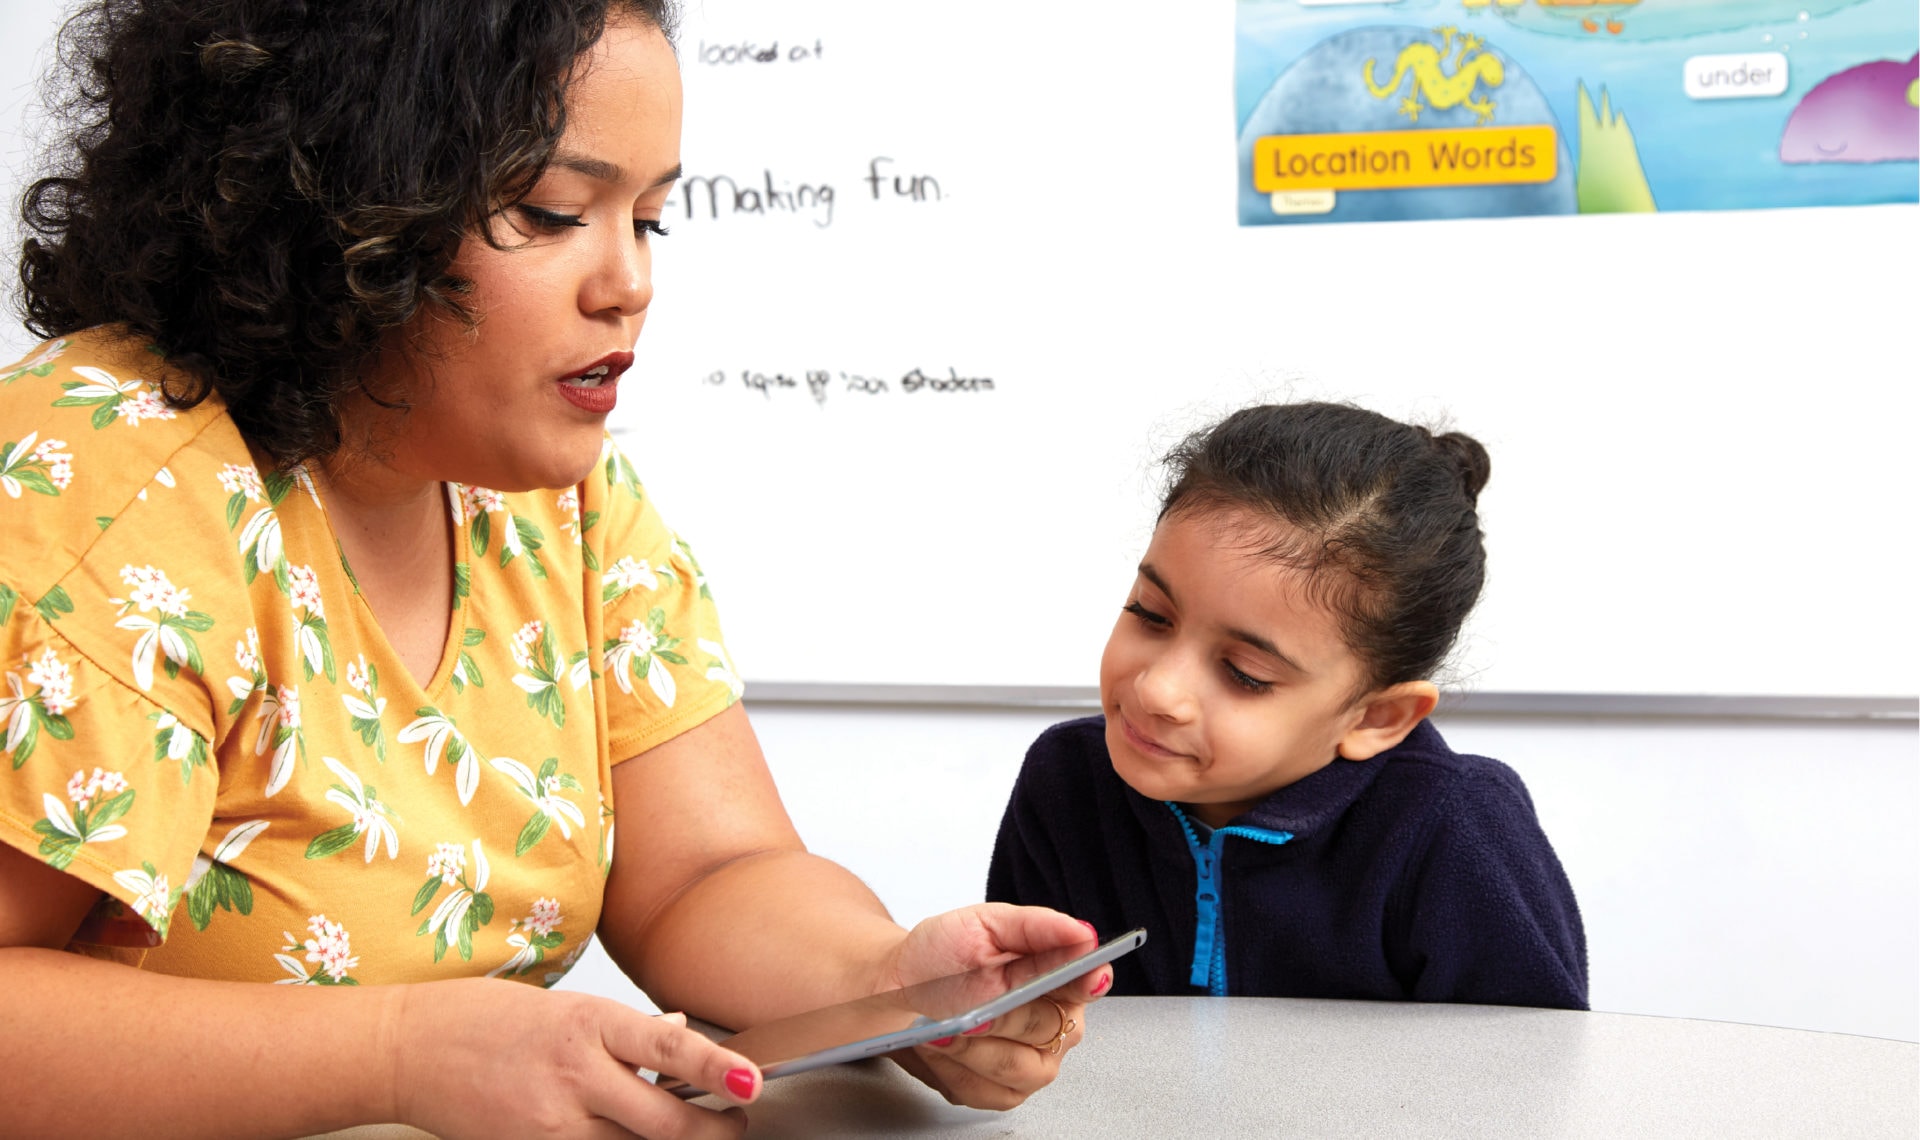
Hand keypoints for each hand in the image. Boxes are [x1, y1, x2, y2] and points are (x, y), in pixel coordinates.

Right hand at [391, 977, 762, 1138]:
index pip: (669, 1047)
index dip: (716, 1069)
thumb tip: (680, 1030)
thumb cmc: (483, 1019)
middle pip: (664, 1123)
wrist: (409, 1052)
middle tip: (735, 1120)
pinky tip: (624, 1136)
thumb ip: (625, 1029)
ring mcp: (550, 1125)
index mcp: (586, 1023)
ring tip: (690, 1131)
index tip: (751, 1081)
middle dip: (714, 1131)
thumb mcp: (563, 1006)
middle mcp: (572, 1077)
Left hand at [878, 903, 1110, 1109]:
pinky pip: (986, 1091)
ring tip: (940, 1031)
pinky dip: (954, 1069)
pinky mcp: (1003, 1092)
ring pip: (1017, 1068)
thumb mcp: (983, 925)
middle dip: (1002, 1019)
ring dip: (972, 1049)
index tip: (1086, 977)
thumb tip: (1082, 933)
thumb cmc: (943, 953)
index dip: (1089, 981)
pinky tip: (938, 1049)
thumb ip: (1035, 927)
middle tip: (969, 1014)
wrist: (902, 985)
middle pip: (1046, 1028)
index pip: (1089, 982)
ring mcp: (1033, 1063)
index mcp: (1060, 979)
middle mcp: (1056, 1025)